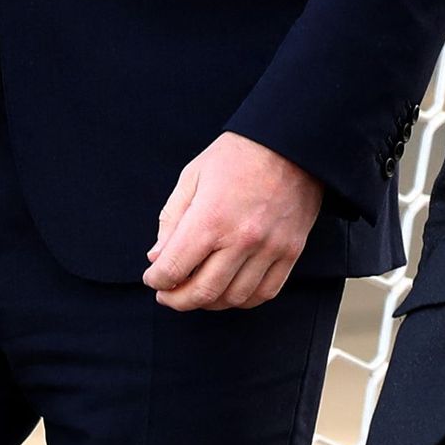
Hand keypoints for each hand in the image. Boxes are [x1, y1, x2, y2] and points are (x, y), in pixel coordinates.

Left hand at [143, 132, 321, 310]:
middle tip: (168, 295)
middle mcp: (241, 239)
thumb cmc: (238, 155)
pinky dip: (244, 300)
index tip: (153, 278)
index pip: (174, 269)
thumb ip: (171, 219)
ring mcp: (269, 248)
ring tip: (198, 291)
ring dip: (209, 302)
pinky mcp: (291, 251)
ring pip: (234, 298)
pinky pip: (265, 292)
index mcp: (211, 218)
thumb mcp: (192, 176)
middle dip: (177, 300)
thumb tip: (157, 257)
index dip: (156, 280)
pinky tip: (230, 290)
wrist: (290, 142)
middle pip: (202, 292)